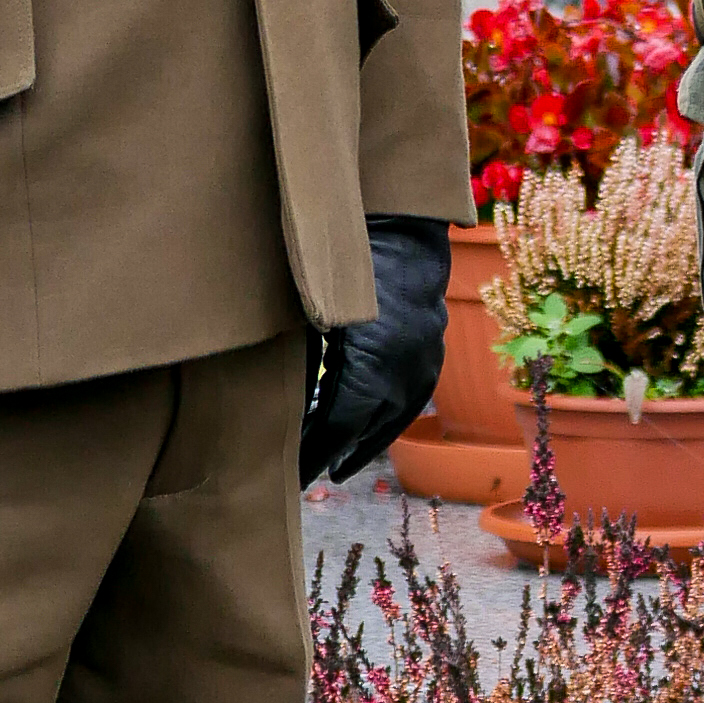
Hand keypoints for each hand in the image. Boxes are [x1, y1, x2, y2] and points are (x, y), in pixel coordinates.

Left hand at [301, 214, 452, 488]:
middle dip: (334, 453)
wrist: (401, 227)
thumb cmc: (346, 264)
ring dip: (365, 442)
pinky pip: (411, 399)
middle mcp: (404, 370)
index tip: (290, 473)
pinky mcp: (432, 350)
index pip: (337, 426)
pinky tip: (373, 430)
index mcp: (372, 363)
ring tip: (341, 465)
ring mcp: (424, 361)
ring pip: (394, 419)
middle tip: (307, 475)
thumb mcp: (313, 312)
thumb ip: (300, 356)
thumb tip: (271, 396)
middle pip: (365, 429)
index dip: (312, 452)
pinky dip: (389, 419)